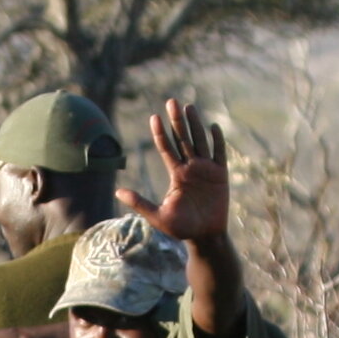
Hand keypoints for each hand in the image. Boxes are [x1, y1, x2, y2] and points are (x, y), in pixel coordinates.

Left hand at [117, 97, 228, 245]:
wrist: (205, 236)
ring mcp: (206, 169)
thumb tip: (117, 191)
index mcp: (176, 174)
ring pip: (199, 141)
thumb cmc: (182, 228)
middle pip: (182, 139)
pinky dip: (217, 140)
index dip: (160, 133)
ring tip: (189, 107)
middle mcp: (190, 167)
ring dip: (195, 124)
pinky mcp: (220, 175)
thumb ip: (139, 202)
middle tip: (171, 101)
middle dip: (177, 121)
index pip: (166, 148)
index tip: (154, 117)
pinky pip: (219, 154)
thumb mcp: (158, 216)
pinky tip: (213, 126)